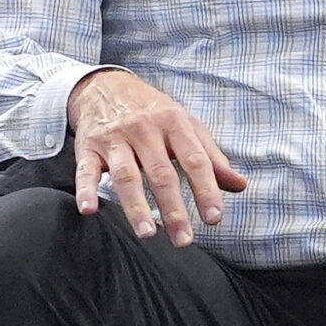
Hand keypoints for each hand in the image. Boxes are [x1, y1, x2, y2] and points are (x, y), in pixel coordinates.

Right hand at [68, 68, 247, 244]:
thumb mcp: (187, 126)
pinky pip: (85, 170)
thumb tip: (240, 185)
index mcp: (174, 123)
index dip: (206, 190)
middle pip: (161, 174)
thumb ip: (212, 157)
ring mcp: (115, 139)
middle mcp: (144, 130)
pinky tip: (89, 210)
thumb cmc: (154, 113)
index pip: (195, 160)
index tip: (214, 218)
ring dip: (136, 207)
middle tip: (183, 239)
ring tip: (147, 234)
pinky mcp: (88, 147)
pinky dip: (86, 190)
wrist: (105, 86)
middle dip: (173, 209)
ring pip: (126, 176)